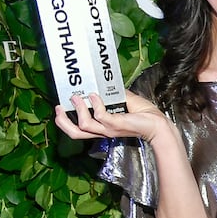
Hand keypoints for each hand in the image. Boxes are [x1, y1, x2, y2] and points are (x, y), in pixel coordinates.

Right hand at [55, 91, 169, 143]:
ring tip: (76, 97)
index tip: (60, 107)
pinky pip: (100, 116)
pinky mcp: (116, 125)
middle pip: (74, 133)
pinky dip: (96, 104)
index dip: (66, 120)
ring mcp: (109, 129)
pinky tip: (95, 96)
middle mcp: (103, 131)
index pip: (79, 129)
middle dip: (62, 121)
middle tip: (58, 107)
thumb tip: (103, 84)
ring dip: (78, 109)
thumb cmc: (144, 115)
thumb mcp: (124, 102)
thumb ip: (112, 95)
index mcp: (102, 127)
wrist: (158, 123)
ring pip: (84, 125)